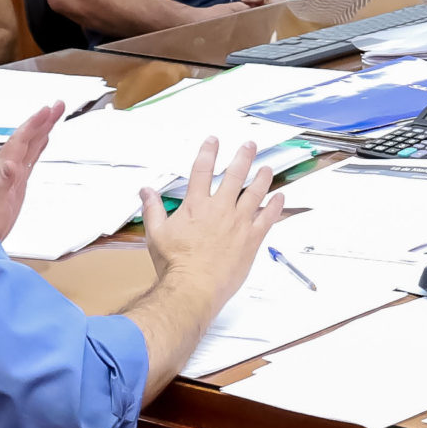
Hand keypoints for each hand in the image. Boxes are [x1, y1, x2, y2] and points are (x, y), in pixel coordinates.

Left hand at [0, 101, 64, 241]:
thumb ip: (0, 184)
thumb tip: (11, 166)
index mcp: (2, 168)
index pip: (20, 140)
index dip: (34, 124)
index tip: (49, 110)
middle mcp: (6, 167)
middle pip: (26, 138)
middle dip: (42, 121)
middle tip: (59, 105)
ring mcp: (11, 174)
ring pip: (29, 145)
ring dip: (42, 129)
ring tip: (54, 116)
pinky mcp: (16, 182)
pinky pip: (30, 158)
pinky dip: (38, 146)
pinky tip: (43, 141)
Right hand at [143, 136, 285, 310]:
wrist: (194, 286)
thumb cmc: (175, 263)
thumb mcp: (156, 233)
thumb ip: (153, 209)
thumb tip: (146, 191)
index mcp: (196, 205)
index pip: (202, 170)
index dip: (209, 152)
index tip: (214, 141)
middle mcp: (220, 209)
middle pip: (235, 175)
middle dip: (243, 157)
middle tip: (250, 145)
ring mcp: (239, 223)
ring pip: (255, 193)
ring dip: (262, 178)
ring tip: (267, 167)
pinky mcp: (252, 239)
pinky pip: (268, 218)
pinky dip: (276, 206)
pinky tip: (281, 197)